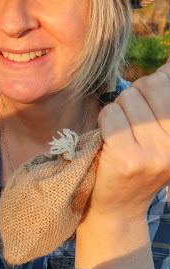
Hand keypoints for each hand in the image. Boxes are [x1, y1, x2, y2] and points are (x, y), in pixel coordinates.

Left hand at [89, 58, 169, 221]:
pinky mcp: (128, 156)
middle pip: (149, 85)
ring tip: (122, 132)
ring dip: (117, 110)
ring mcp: (157, 151)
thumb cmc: (139, 158)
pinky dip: (104, 121)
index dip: (157, 81)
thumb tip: (169, 62)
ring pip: (126, 99)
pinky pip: (110, 115)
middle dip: (133, 95)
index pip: (168, 82)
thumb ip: (165, 97)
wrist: (118, 205)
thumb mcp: (162, 131)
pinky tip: (109, 140)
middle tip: (132, 121)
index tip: (145, 108)